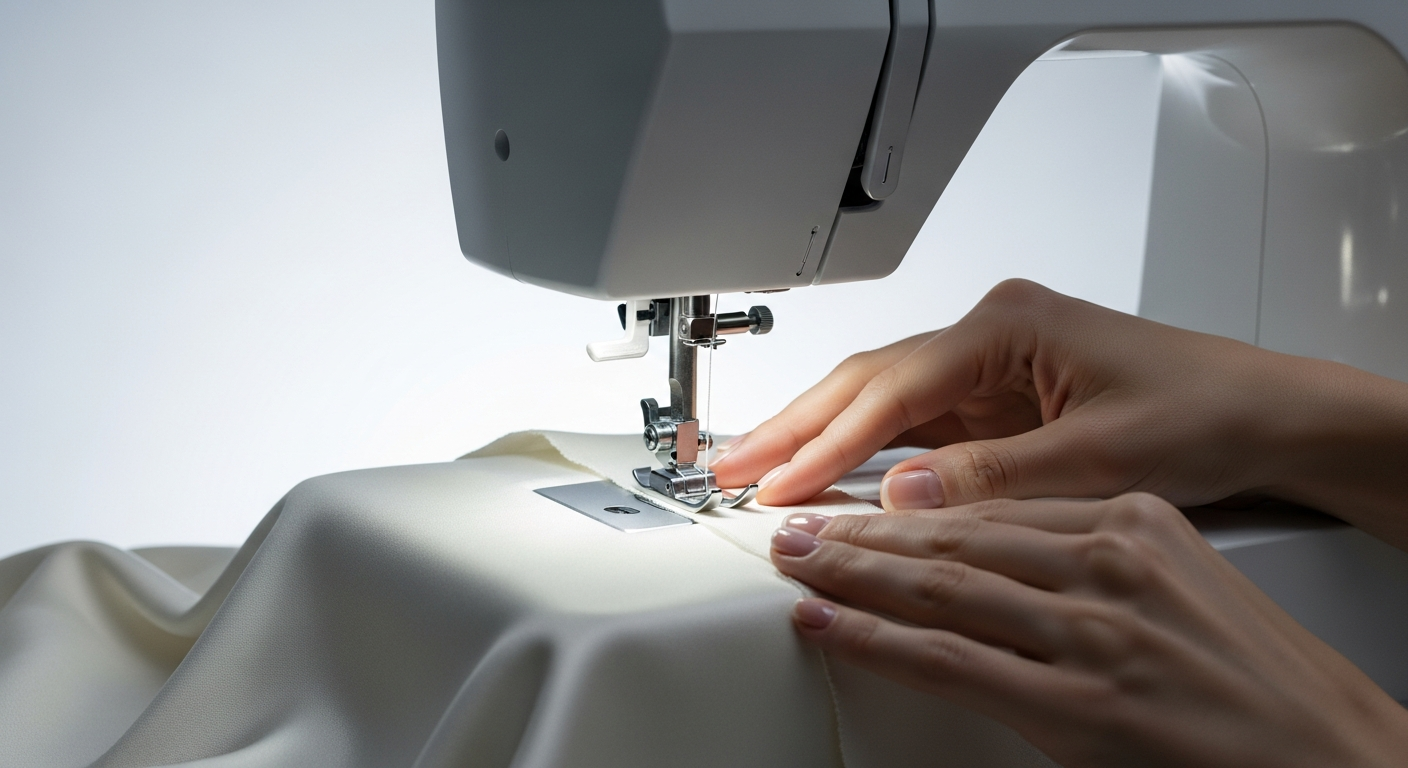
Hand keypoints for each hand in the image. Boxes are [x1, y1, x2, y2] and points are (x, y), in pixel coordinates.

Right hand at [712, 279, 1407, 548]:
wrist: (1266, 416)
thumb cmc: (1206, 412)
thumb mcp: (1099, 458)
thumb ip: (993, 479)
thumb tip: (904, 496)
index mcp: (1008, 326)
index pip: (892, 388)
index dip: (826, 440)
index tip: (777, 481)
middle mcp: (990, 336)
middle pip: (867, 382)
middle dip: (794, 426)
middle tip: (729, 466)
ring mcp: (990, 369)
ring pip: (882, 403)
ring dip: (820, 439)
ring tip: (756, 471)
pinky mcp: (998, 402)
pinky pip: (915, 429)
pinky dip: (867, 456)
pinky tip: (828, 478)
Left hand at [770, 496, 1407, 767]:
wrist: (1334, 756)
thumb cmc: (1257, 677)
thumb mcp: (1175, 576)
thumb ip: (1086, 552)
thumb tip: (992, 552)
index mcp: (1134, 522)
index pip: (990, 505)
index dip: (908, 505)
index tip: (857, 501)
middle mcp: (1109, 566)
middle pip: (954, 536)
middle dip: (863, 530)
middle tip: (800, 523)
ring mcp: (1092, 636)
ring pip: (941, 588)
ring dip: (854, 573)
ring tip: (797, 562)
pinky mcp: (1079, 708)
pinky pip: (950, 661)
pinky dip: (878, 639)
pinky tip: (831, 624)